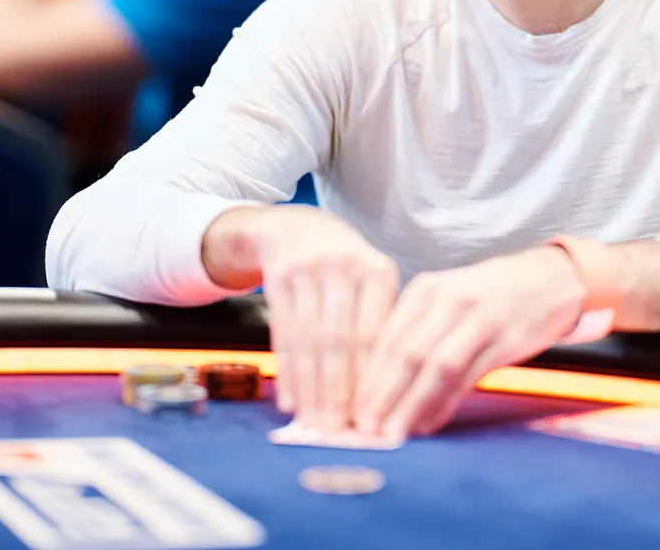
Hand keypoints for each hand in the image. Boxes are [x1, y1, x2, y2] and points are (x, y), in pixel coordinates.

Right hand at [212, 205, 398, 431]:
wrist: (295, 227)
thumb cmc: (344, 268)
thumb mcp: (370, 282)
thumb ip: (377, 328)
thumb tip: (381, 397)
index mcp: (377, 271)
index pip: (373, 335)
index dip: (369, 380)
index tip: (369, 418)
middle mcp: (344, 265)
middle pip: (339, 340)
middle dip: (336, 391)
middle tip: (337, 431)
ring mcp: (308, 268)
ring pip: (308, 339)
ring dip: (309, 388)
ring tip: (312, 424)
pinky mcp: (278, 275)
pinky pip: (282, 332)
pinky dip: (287, 371)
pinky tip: (289, 401)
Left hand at [353, 246, 586, 438]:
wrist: (548, 280)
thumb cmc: (488, 297)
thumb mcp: (445, 301)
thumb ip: (415, 333)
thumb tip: (377, 385)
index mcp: (425, 289)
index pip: (385, 337)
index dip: (366, 377)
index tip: (350, 410)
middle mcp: (448, 299)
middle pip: (405, 353)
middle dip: (381, 395)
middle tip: (364, 428)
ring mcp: (478, 317)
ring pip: (435, 366)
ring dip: (411, 404)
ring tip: (393, 433)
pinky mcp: (504, 336)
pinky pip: (467, 376)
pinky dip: (444, 403)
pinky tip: (430, 424)